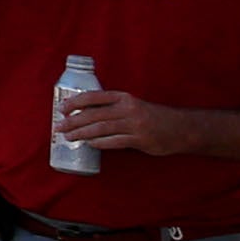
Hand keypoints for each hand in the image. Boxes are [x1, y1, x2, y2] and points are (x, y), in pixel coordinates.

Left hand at [55, 86, 182, 155]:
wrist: (181, 128)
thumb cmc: (152, 117)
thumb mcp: (133, 106)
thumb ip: (113, 108)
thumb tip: (85, 115)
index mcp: (124, 97)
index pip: (94, 96)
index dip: (75, 102)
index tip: (61, 108)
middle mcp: (128, 108)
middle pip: (94, 114)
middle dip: (73, 121)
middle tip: (58, 127)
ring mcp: (134, 124)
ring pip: (100, 128)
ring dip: (81, 133)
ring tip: (68, 137)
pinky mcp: (140, 140)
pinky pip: (113, 142)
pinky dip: (99, 143)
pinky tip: (89, 144)